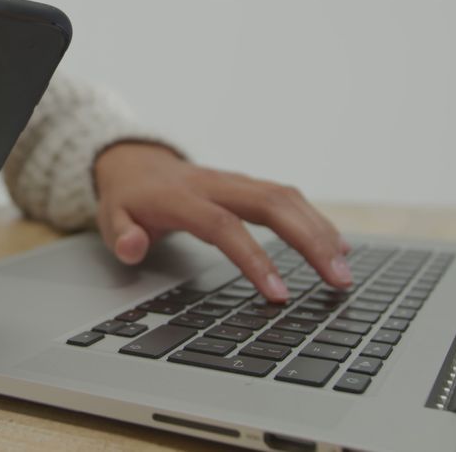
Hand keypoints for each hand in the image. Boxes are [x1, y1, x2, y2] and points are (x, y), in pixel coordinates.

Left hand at [93, 142, 351, 302]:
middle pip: (271, 204)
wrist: (134, 161)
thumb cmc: (127, 198)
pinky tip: (336, 246)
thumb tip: (133, 247)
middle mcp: (215, 184)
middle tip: (337, 279)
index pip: (223, 227)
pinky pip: (287, 197)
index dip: (254, 259)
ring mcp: (234, 181)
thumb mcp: (111, 217)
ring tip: (344, 270)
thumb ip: (121, 234)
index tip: (279, 294)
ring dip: (320, 231)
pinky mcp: (247, 184)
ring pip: (286, 197)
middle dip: (309, 241)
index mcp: (181, 197)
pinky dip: (314, 220)